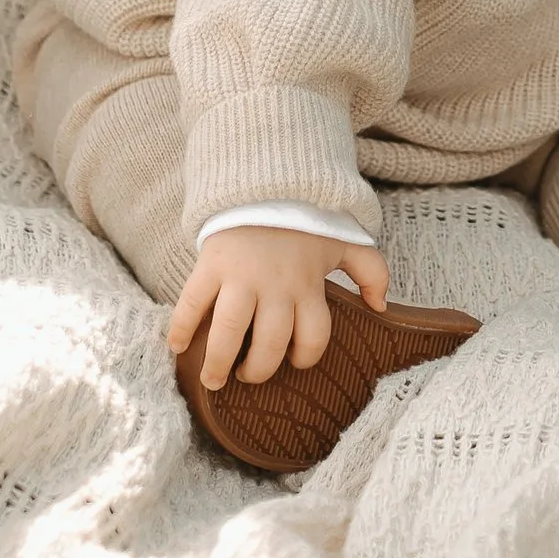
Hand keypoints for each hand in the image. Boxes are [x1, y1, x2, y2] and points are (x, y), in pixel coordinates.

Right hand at [168, 228, 389, 389]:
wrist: (267, 176)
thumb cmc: (305, 217)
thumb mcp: (345, 240)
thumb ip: (371, 270)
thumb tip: (382, 307)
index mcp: (308, 284)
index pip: (313, 337)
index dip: (305, 357)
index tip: (293, 362)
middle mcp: (275, 286)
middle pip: (269, 344)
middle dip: (259, 370)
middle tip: (248, 376)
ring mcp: (241, 276)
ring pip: (229, 332)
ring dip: (219, 362)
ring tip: (214, 381)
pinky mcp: (211, 264)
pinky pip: (193, 302)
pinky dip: (182, 328)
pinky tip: (177, 348)